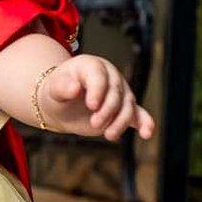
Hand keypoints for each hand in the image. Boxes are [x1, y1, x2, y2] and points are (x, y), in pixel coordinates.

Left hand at [35, 54, 154, 143]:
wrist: (62, 105)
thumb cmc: (57, 92)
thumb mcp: (54, 88)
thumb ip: (62, 87)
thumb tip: (75, 87)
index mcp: (92, 66)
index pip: (99, 76)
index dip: (98, 90)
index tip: (92, 105)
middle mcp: (110, 76)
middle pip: (116, 93)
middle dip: (108, 110)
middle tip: (95, 123)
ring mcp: (119, 93)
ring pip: (128, 107)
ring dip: (121, 122)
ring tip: (109, 135)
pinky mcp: (124, 109)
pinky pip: (139, 115)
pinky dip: (145, 123)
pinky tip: (147, 133)